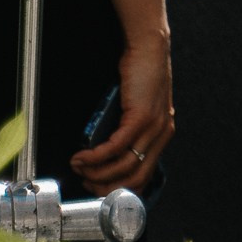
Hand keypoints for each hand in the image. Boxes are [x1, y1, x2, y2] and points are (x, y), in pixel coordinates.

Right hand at [72, 28, 169, 194]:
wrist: (148, 51)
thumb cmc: (141, 78)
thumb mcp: (137, 111)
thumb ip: (128, 132)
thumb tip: (104, 156)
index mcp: (163, 135)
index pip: (145, 175)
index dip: (120, 189)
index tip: (99, 190)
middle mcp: (162, 134)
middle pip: (135, 178)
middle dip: (106, 187)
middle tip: (85, 182)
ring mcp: (154, 127)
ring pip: (124, 166)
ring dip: (95, 172)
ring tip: (78, 166)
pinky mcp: (141, 117)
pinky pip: (115, 147)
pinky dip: (95, 156)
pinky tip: (82, 156)